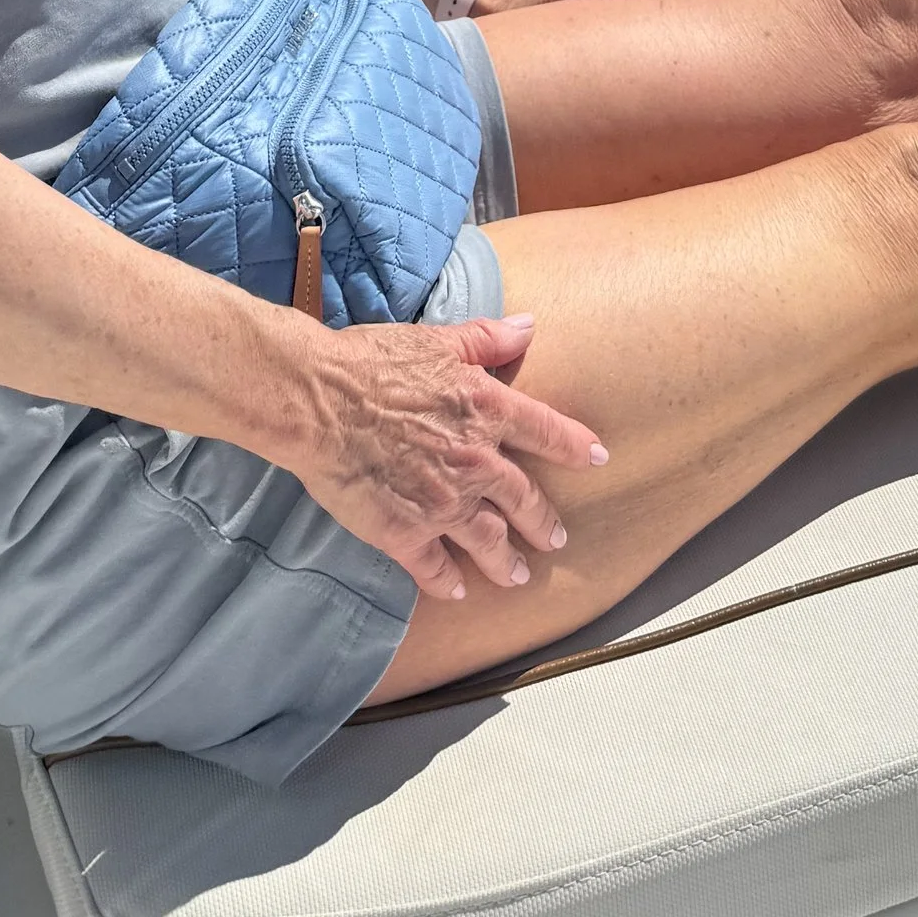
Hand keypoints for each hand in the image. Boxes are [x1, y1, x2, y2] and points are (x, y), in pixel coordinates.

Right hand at [292, 313, 607, 599]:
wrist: (319, 400)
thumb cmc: (373, 361)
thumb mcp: (438, 340)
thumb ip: (487, 339)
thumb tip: (528, 327)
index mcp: (485, 409)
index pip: (546, 431)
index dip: (575, 446)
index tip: (598, 458)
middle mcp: (474, 461)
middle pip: (523, 499)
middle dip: (543, 523)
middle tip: (556, 539)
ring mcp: (442, 503)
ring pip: (489, 541)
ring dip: (507, 562)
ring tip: (519, 576)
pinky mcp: (404, 532)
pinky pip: (435, 566)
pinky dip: (449, 582)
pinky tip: (458, 589)